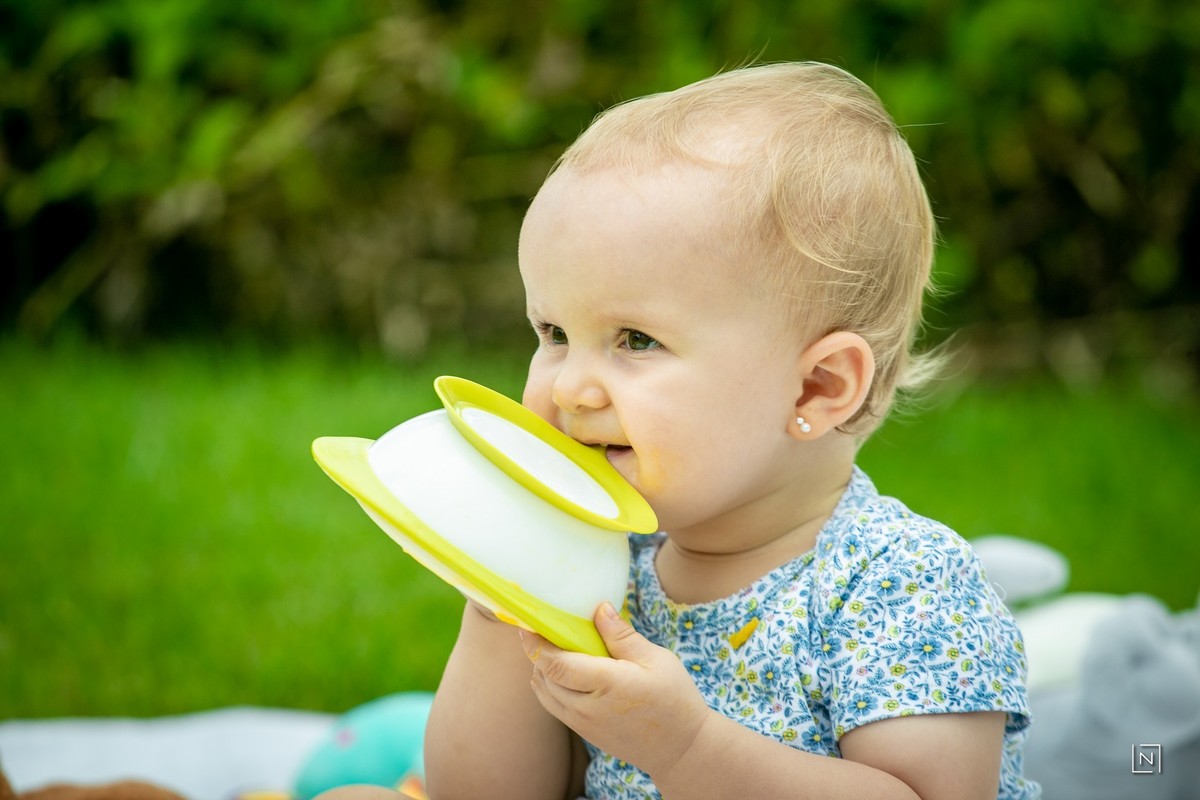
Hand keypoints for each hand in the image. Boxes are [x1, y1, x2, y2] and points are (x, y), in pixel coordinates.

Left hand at [519, 602, 712, 777]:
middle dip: (536, 652)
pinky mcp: (585, 733)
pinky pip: (555, 707)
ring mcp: (584, 724)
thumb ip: (622, 635)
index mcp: (606, 684)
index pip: (556, 664)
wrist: (681, 749)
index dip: (536, 644)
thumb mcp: (656, 659)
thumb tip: (599, 609)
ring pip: (545, 693)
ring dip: (540, 669)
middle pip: (545, 676)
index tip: (528, 623)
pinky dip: (548, 686)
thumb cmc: (674, 699)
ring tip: (548, 647)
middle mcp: (588, 707)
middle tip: (539, 628)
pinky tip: (558, 671)